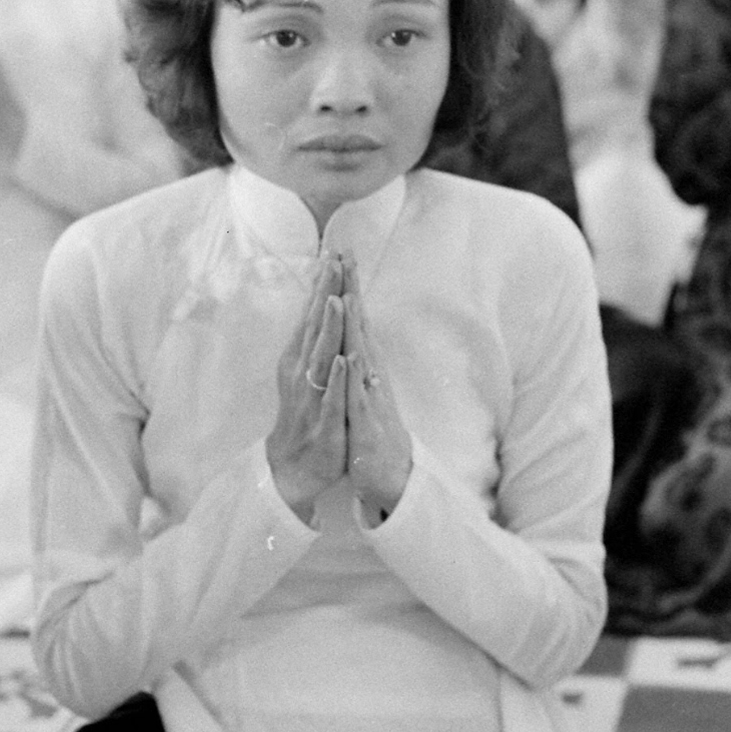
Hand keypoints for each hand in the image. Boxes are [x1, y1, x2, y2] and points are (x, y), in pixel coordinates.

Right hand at [266, 255, 348, 524]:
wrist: (293, 465)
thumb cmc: (304, 412)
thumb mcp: (307, 370)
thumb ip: (314, 338)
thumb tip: (321, 300)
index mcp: (301, 357)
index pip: (313, 313)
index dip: (323, 283)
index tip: (333, 250)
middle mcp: (302, 371)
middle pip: (315, 326)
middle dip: (324, 293)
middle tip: (333, 259)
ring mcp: (312, 396)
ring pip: (321, 358)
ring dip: (328, 329)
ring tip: (335, 300)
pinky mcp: (324, 423)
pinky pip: (331, 398)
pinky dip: (337, 379)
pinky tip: (343, 360)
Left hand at [340, 258, 411, 524]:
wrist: (390, 476)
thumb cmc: (372, 432)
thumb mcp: (361, 390)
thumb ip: (358, 361)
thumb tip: (352, 331)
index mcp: (365, 366)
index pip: (355, 320)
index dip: (347, 288)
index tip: (340, 254)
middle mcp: (371, 376)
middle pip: (361, 327)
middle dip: (353, 292)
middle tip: (346, 256)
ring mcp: (371, 397)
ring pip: (362, 356)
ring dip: (356, 327)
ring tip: (349, 295)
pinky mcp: (366, 423)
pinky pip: (360, 397)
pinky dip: (355, 377)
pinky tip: (350, 356)